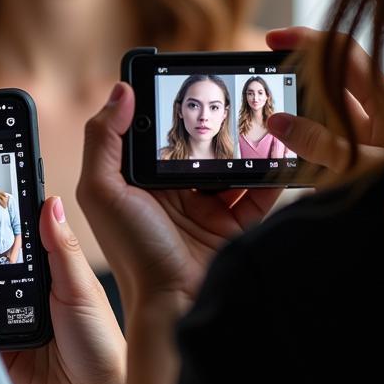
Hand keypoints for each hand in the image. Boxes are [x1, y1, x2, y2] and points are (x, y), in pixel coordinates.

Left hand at [77, 83, 280, 323]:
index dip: (166, 108)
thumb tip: (122, 91)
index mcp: (138, 181)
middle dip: (213, 124)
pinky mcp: (236, 225)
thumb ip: (103, 139)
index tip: (183, 78)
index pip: (154, 133)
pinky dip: (272, 172)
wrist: (176, 305)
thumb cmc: (133, 251)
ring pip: (230, 165)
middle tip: (231, 96)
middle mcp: (171, 192)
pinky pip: (259, 191)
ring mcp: (206, 208)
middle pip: (197, 146)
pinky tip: (281, 151)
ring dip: (245, 144)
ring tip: (262, 117)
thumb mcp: (102, 191)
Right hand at [265, 26, 383, 171]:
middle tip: (265, 82)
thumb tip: (280, 121)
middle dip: (296, 77)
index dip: (307, 39)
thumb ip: (321, 145)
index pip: (343, 53)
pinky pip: (330, 139)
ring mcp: (374, 136)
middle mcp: (382, 113)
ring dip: (299, 114)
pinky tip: (292, 153)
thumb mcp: (365, 169)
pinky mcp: (366, 158)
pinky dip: (308, 141)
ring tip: (273, 125)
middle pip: (331, 78)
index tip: (273, 39)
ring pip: (327, 111)